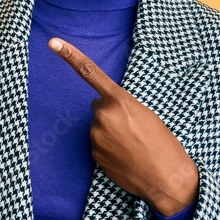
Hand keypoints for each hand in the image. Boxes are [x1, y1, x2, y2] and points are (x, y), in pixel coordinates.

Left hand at [49, 38, 198, 215]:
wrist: (166, 177)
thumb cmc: (162, 143)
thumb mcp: (146, 114)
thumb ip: (122, 106)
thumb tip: (101, 110)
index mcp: (120, 100)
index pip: (90, 72)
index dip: (70, 55)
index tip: (53, 42)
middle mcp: (103, 115)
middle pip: (98, 107)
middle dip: (110, 114)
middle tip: (132, 128)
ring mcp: (96, 136)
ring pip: (98, 127)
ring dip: (110, 133)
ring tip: (132, 144)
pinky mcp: (94, 154)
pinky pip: (98, 145)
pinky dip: (109, 149)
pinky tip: (126, 156)